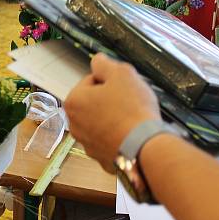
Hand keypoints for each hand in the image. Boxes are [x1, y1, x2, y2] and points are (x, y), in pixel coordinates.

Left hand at [63, 53, 159, 170]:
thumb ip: (105, 64)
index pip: (90, 81)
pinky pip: (110, 141)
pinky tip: (132, 134)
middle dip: (110, 100)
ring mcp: (87, 144)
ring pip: (101, 122)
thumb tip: (97, 60)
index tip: (123, 87)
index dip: (110, 81)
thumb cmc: (132, 110)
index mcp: (73, 101)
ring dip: (114, 118)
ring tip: (132, 119)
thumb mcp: (122, 74)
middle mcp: (74, 125)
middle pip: (94, 103)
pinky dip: (119, 137)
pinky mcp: (101, 159)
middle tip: (129, 102)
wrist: (145, 148)